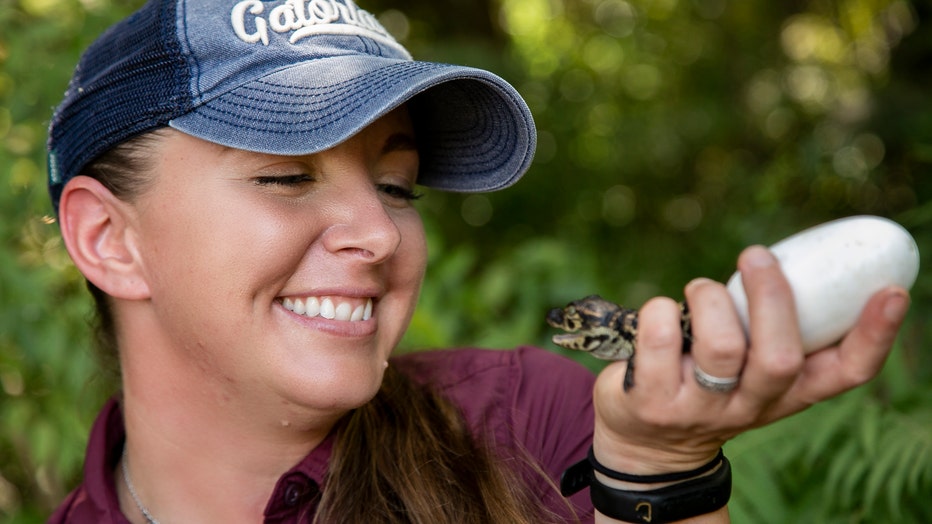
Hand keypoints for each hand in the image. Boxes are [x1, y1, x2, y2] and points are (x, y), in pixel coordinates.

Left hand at [591, 245, 910, 474]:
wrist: (648, 447)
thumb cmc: (709, 384)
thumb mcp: (750, 370)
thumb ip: (770, 331)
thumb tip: (786, 259)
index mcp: (788, 394)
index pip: (846, 373)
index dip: (873, 335)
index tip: (891, 291)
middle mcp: (750, 406)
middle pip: (779, 357)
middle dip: (772, 298)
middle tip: (757, 255)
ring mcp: (699, 409)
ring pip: (721, 346)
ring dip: (709, 297)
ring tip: (699, 290)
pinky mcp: (651, 402)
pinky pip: (662, 338)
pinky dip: (660, 309)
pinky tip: (661, 312)